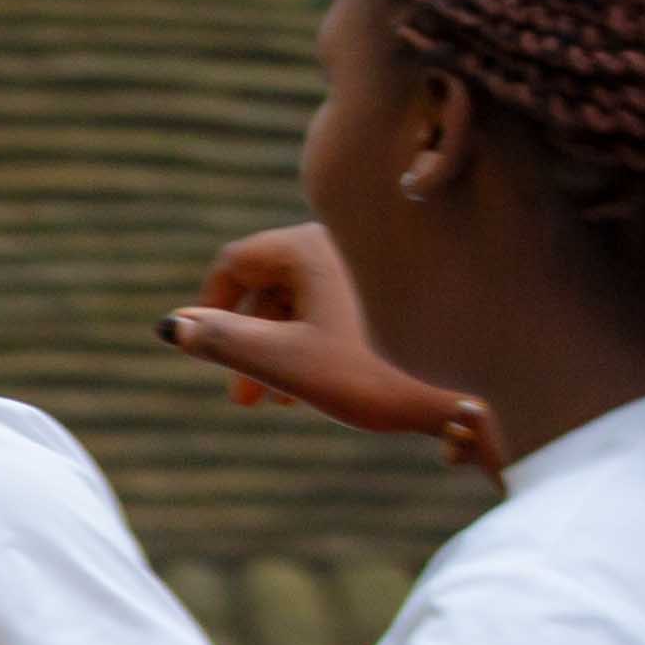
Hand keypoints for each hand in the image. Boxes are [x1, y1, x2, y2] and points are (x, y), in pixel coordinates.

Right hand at [158, 225, 497, 473]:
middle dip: (248, 342)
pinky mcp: (405, 292)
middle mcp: (345, 243)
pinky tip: (325, 385)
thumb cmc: (379, 372)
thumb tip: (170, 326)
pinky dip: (320, 341)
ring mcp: (378, 266)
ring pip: (307, 299)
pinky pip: (342, 305)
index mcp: (313, 246)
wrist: (474, 388)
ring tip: (281, 402)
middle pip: (271, 284)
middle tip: (243, 401)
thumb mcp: (286, 363)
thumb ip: (222, 342)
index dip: (209, 310)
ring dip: (282, 348)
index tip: (204, 355)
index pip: (235, 262)